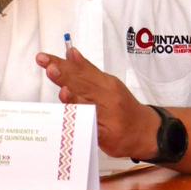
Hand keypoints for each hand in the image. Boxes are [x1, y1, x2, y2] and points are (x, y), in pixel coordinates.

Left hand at [35, 46, 158, 159]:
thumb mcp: (107, 85)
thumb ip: (87, 72)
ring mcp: (108, 116)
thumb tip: (70, 54)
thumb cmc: (122, 107)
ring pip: (89, 105)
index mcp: (106, 83)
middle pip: (83, 85)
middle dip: (65, 77)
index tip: (45, 58)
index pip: (81, 70)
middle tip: (50, 68)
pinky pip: (93, 127)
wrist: (145, 130)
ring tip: (63, 90)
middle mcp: (107, 97)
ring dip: (75, 98)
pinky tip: (77, 118)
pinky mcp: (108, 134)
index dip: (63, 64)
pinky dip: (85, 123)